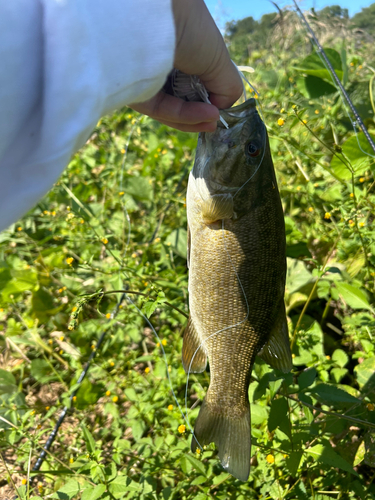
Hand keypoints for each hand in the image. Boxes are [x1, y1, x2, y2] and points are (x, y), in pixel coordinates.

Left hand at [129, 0, 242, 131]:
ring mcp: (147, 78)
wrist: (157, 20)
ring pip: (170, 108)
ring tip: (212, 120)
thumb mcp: (218, 59)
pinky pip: (160, 109)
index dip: (209, 99)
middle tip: (215, 122)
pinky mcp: (134, 91)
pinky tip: (204, 116)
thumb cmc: (192, 30)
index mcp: (181, 48)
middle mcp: (162, 62)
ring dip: (194, 118)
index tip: (221, 110)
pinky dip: (182, 116)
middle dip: (201, 113)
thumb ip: (226, 87)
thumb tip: (221, 110)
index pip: (194, 81)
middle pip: (182, 98)